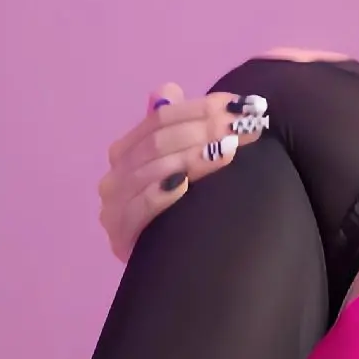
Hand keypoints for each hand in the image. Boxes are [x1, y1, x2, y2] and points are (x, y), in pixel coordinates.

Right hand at [98, 83, 251, 262]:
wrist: (168, 268)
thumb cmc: (179, 209)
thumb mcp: (179, 163)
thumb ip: (173, 125)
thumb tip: (166, 89)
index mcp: (126, 149)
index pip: (161, 117)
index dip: (203, 107)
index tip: (244, 106)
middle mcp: (115, 174)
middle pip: (159, 140)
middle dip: (206, 129)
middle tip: (245, 127)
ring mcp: (113, 205)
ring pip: (152, 168)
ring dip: (193, 156)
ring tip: (229, 150)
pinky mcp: (119, 235)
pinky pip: (138, 209)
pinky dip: (162, 193)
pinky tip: (186, 185)